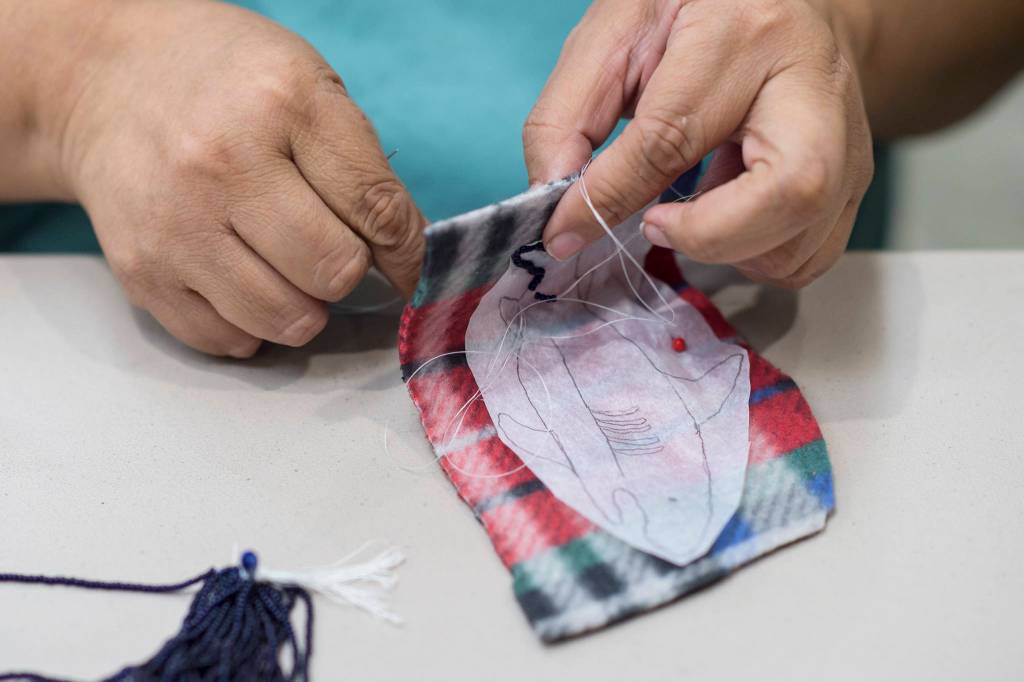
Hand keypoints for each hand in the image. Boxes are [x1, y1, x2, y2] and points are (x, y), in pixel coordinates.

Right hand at [58, 0, 423, 356]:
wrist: (109, 81)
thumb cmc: (229, 85)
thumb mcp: (311, 89)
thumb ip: (364, 170)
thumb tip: (407, 259)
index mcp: (282, 104)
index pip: (375, 208)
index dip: (407, 251)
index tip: (405, 265)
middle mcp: (222, 163)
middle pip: (334, 270)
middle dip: (347, 271)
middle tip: (330, 249)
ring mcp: (176, 223)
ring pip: (286, 320)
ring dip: (304, 308)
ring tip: (287, 269)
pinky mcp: (141, 272)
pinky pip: (229, 340)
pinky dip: (251, 325)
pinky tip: (243, 280)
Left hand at [524, 0, 873, 287]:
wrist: (779, 1)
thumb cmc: (690, 16)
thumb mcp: (614, 38)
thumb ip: (568, 117)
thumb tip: (556, 210)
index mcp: (742, 31)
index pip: (672, 136)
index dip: (609, 197)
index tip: (566, 230)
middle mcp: (812, 82)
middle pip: (790, 190)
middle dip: (707, 236)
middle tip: (655, 226)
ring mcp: (849, 134)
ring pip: (803, 237)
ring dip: (728, 252)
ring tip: (689, 214)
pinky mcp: (856, 175)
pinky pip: (811, 254)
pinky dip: (757, 258)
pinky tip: (726, 218)